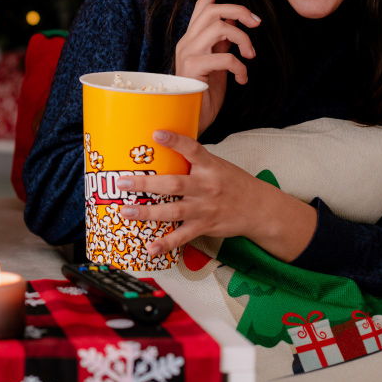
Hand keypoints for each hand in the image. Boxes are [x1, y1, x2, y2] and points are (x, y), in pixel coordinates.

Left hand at [117, 130, 316, 261]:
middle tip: (122, 181)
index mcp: (209, 166)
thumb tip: (163, 143)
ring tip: (126, 211)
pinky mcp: (204, 226)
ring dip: (147, 212)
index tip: (156, 134)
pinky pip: (182, 236)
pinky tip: (149, 248)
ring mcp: (205, 208)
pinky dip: (165, 243)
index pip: (192, 149)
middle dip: (146, 183)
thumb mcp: (217, 164)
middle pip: (174, 184)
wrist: (259, 209)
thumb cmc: (233, 183)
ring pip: (173, 211)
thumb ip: (194, 159)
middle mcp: (206, 186)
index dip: (175, 141)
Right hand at [173, 0, 259, 133]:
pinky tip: (242, 80)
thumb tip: (235, 26)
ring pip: (218, 28)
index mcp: (192, 40)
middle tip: (256, 23)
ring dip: (242, 39)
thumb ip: (221, 45)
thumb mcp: (217, 65)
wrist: (188, 122)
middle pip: (211, 10)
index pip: (201, 6)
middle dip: (238, 10)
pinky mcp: (193, 70)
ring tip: (250, 56)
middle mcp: (187, 43)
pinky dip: (240, 67)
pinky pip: (224, 57)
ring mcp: (188, 55)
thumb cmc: (203, 95)